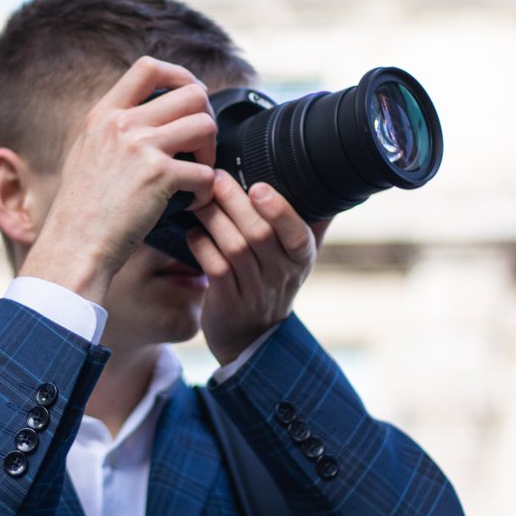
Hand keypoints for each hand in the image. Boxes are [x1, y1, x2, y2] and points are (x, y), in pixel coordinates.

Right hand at [22, 57, 216, 301]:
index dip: (180, 76)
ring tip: (196, 175)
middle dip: (205, 118)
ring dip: (210, 152)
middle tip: (198, 147)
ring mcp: (141, 147)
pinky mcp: (159, 176)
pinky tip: (191, 204)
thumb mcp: (86, 153)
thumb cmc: (80, 210)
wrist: (73, 246)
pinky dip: (206, 192)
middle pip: (191, 93)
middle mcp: (123, 123)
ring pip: (206, 125)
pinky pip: (205, 173)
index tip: (190, 97)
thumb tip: (146, 117)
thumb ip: (113, 130)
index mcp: (104, 114)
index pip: (148, 67)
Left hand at [187, 171, 330, 366]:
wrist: (253, 338)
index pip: (297, 234)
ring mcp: (254, 290)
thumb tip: (322, 182)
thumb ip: (311, 222)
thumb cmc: (272, 283)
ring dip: (215, 219)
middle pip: (259, 233)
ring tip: (200, 199)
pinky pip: (215, 268)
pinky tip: (193, 232)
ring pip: (235, 247)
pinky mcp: (228, 301)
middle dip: (236, 202)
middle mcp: (281, 274)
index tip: (258, 187)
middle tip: (217, 177)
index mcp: (301, 258)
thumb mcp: (297, 258)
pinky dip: (202, 246)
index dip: (279, 210)